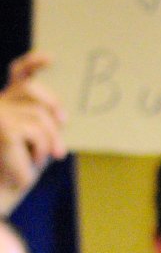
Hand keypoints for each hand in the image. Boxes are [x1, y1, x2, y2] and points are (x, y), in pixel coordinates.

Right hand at [0, 51, 66, 213]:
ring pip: (40, 115)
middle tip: (63, 128)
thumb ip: (42, 118)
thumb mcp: (36, 137)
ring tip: (42, 158)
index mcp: (7, 100)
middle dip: (52, 109)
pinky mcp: (5, 129)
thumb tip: (60, 115)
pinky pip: (38, 133)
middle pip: (33, 90)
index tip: (51, 60)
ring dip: (48, 140)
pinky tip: (30, 164)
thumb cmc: (20, 165)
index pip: (19, 72)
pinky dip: (41, 150)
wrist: (2, 192)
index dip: (34, 62)